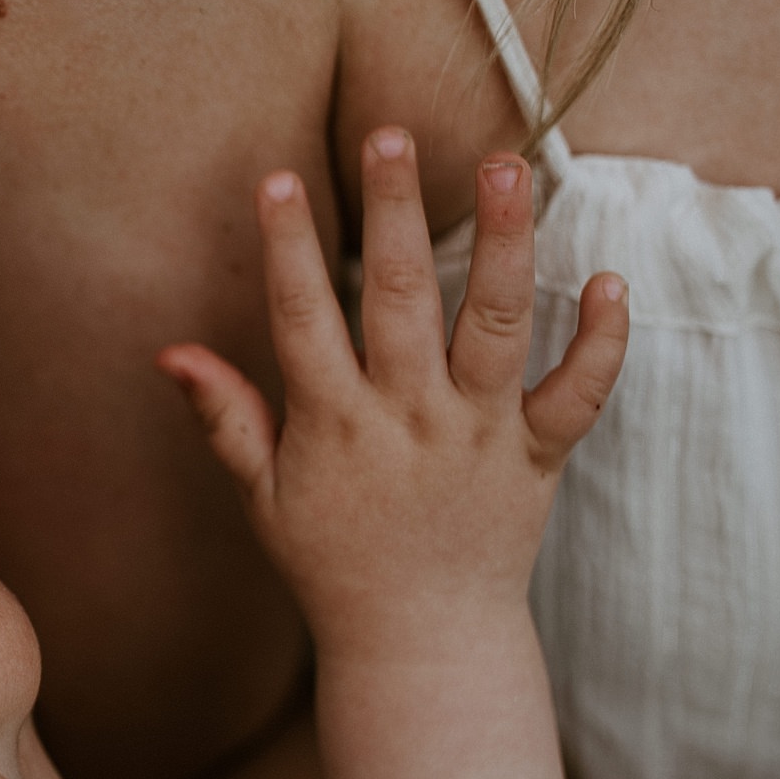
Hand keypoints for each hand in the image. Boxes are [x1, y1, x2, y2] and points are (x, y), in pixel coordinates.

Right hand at [158, 127, 627, 657]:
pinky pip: (578, 397)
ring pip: (498, 326)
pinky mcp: (538, 458)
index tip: (276, 180)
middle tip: (392, 135)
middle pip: (404, 299)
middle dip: (395, 211)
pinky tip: (609, 279)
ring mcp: (480, 436)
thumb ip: (225, 417)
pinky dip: (602, 343)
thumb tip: (170, 352)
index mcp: (334, 426)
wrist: (422, 643)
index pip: (304, 319)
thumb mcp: (262, 496)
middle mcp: (409, 420)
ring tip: (505, 167)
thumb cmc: (332, 565)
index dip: (287, 249)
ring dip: (503, 243)